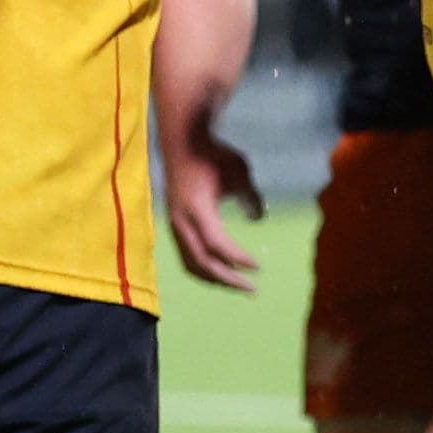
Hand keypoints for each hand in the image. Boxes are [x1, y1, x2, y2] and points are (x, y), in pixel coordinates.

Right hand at [163, 132, 262, 291]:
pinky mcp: (175, 225)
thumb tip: (257, 220)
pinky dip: (204, 268)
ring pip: (191, 263)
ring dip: (215, 277)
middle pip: (202, 262)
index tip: (258, 266)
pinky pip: (187, 256)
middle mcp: (181, 221)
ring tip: (238, 284)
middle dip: (228, 279)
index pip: (216, 244)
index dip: (237, 259)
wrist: (182, 143)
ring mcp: (175, 225)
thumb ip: (249, 197)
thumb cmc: (213, 155)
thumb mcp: (239, 171)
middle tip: (252, 289)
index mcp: (196, 208)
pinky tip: (221, 271)